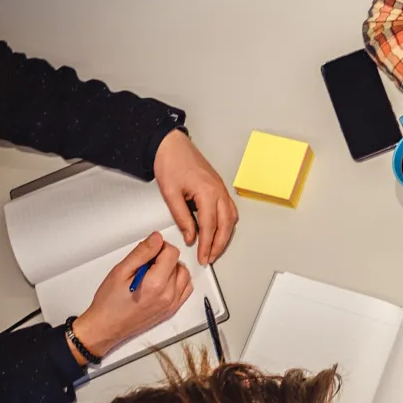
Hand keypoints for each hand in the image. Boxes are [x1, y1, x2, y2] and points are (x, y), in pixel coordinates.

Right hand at [72, 232, 191, 359]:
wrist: (106, 327)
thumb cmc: (109, 302)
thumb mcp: (121, 271)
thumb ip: (142, 252)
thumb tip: (157, 238)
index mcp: (155, 284)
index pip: (172, 253)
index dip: (159, 247)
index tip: (148, 251)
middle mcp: (168, 295)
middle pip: (178, 263)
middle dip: (163, 258)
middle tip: (145, 265)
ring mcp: (172, 304)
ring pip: (184, 275)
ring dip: (172, 269)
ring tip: (152, 273)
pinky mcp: (172, 309)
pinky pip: (185, 289)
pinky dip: (177, 281)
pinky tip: (161, 282)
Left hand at [153, 130, 238, 264]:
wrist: (171, 145)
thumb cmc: (170, 163)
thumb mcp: (171, 194)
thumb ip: (182, 218)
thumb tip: (191, 236)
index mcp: (208, 192)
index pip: (210, 226)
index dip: (206, 245)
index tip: (203, 256)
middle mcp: (219, 191)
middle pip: (226, 225)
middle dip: (219, 244)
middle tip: (210, 257)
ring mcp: (221, 188)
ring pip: (231, 218)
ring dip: (225, 235)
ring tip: (215, 248)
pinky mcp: (219, 187)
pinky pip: (230, 209)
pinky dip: (227, 223)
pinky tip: (219, 229)